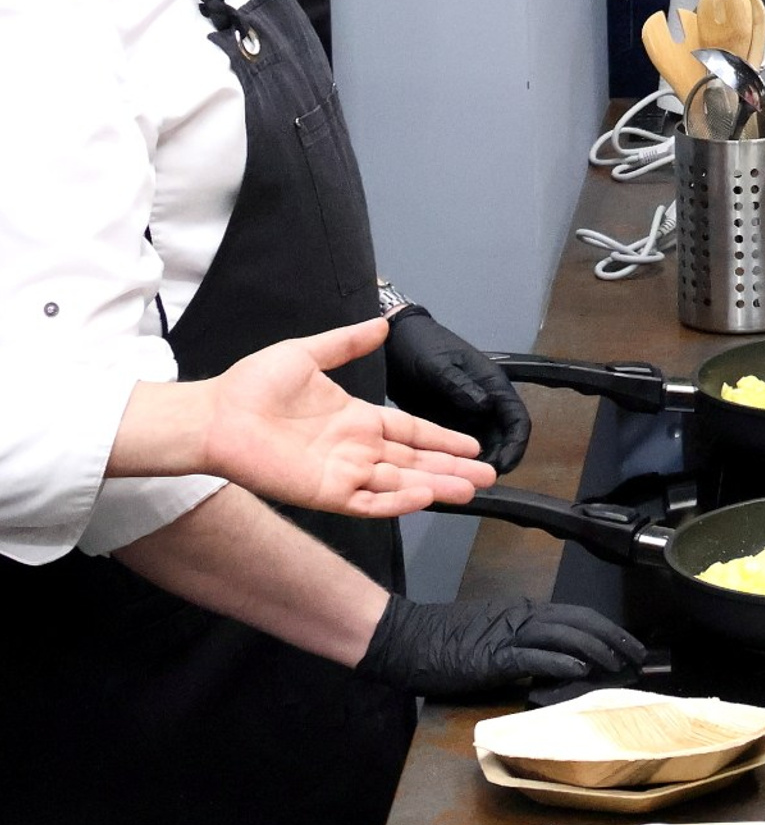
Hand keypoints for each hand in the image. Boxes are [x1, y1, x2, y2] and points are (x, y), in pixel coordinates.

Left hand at [189, 323, 495, 516]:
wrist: (216, 414)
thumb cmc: (252, 385)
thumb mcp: (307, 354)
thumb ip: (347, 342)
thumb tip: (383, 323)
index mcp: (355, 419)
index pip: (410, 432)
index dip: (442, 439)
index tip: (472, 444)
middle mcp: (355, 449)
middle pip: (415, 461)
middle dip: (452, 468)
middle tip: (489, 474)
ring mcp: (342, 472)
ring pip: (400, 483)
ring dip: (436, 486)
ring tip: (471, 489)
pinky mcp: (324, 491)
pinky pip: (369, 501)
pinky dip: (398, 501)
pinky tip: (426, 496)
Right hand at [357, 594, 647, 699]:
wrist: (404, 639)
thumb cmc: (443, 642)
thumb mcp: (491, 636)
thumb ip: (523, 642)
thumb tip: (555, 660)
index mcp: (523, 611)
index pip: (576, 615)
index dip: (607, 628)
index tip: (629, 644)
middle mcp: (522, 616)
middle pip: (579, 620)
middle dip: (613, 637)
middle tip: (637, 654)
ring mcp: (508, 635)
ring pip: (564, 635)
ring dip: (596, 649)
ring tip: (619, 662)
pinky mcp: (493, 657)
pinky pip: (534, 656)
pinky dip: (561, 662)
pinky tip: (581, 670)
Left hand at [384, 307, 531, 472]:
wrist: (395, 342)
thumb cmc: (419, 346)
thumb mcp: (438, 366)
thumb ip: (460, 385)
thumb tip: (486, 406)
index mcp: (489, 384)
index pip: (515, 418)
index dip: (516, 443)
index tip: (505, 464)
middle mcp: (482, 401)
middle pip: (501, 436)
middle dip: (497, 459)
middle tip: (482, 480)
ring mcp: (464, 412)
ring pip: (480, 444)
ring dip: (476, 463)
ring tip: (466, 484)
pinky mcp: (445, 421)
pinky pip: (456, 446)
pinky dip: (456, 461)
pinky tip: (447, 475)